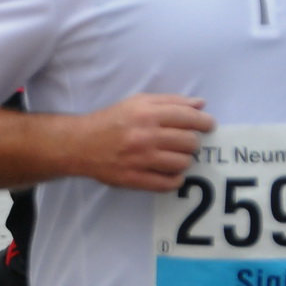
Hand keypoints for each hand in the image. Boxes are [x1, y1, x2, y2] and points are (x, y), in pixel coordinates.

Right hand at [79, 94, 215, 191]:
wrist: (78, 144)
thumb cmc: (111, 121)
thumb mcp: (136, 103)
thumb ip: (169, 101)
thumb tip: (201, 104)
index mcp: (146, 114)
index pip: (189, 118)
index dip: (204, 122)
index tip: (207, 125)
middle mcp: (145, 136)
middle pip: (190, 142)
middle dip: (191, 142)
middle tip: (183, 142)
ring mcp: (139, 160)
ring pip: (183, 163)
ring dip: (183, 160)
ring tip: (173, 156)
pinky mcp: (134, 179)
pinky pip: (168, 183)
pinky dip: (174, 179)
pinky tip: (169, 172)